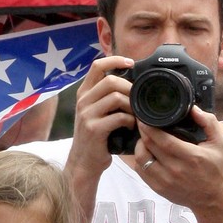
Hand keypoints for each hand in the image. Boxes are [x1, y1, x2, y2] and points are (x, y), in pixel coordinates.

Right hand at [66, 54, 134, 186]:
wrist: (83, 163)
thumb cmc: (97, 138)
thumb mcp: (97, 113)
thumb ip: (108, 98)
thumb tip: (133, 85)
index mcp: (84, 93)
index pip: (97, 65)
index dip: (115, 59)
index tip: (131, 63)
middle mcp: (83, 101)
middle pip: (111, 81)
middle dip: (130, 88)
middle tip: (139, 100)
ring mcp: (87, 114)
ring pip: (116, 97)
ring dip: (132, 106)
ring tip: (136, 115)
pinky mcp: (94, 129)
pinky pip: (119, 117)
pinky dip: (130, 121)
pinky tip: (131, 127)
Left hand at [134, 108, 222, 209]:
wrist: (211, 198)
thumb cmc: (215, 169)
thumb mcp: (220, 143)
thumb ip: (209, 123)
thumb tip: (193, 109)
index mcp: (191, 157)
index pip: (163, 140)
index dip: (150, 127)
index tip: (145, 118)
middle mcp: (176, 170)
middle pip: (150, 146)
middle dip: (143, 132)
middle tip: (142, 123)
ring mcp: (165, 181)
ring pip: (141, 158)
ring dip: (139, 145)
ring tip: (144, 138)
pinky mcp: (158, 188)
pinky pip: (141, 171)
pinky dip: (140, 159)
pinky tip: (146, 153)